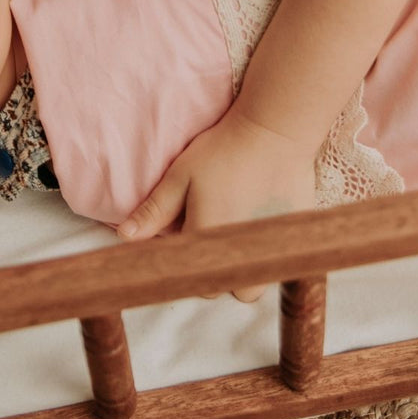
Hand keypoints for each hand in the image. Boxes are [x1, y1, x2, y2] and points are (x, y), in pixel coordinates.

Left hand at [117, 107, 316, 300]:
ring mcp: (268, 255)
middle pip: (216, 285)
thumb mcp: (181, 176)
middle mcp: (237, 258)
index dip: (179, 259)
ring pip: (247, 286)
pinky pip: (274, 268)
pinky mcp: (293, 245)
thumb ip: (155, 211)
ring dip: (238, 272)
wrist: (275, 132)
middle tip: (209, 229)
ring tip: (235, 236)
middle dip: (208, 266)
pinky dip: (264, 257)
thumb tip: (124, 236)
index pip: (184, 275)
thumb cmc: (224, 151)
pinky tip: (260, 225)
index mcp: (205, 243)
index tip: (182, 238)